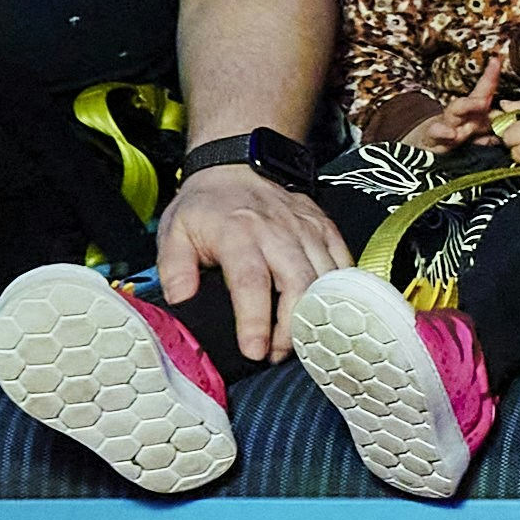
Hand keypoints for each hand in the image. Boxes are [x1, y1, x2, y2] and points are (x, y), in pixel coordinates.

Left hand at [149, 161, 347, 359]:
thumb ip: (174, 267)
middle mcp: (277, 231)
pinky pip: (344, 264)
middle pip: (299, 285)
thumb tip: (182, 300)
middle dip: (293, 328)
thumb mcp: (175, 230)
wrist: (237, 164)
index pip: (251, 281)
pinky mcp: (325, 228)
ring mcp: (306, 229)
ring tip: (300, 341)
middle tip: (278, 355)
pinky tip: (327, 313)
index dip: (255, 321)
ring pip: (326, 279)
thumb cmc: (207, 205)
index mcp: (238, 233)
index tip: (254, 351)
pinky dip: (341, 293)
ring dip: (317, 316)